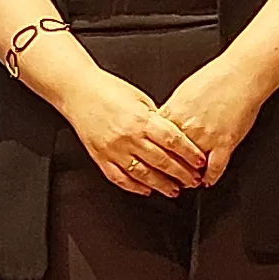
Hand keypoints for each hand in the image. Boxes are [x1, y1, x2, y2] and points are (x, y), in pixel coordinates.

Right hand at [60, 65, 209, 197]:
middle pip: (162, 161)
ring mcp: (114, 150)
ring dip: (162, 185)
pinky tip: (145, 189)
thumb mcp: (140, 98)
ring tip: (174, 190)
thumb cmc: (108, 89)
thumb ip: (157, 118)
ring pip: (143, 175)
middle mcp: (128, 137)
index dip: (189, 153)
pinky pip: (120, 178)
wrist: (78, 90)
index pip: (173, 141)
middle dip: (182, 174)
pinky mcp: (100, 158)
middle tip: (194, 181)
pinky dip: (134, 187)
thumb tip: (174, 135)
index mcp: (141, 119)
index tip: (200, 161)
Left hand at [158, 57, 267, 188]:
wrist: (240, 73)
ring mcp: (205, 137)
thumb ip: (172, 110)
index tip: (152, 164)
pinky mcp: (225, 142)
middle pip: (170, 158)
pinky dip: (211, 177)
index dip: (153, 156)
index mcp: (173, 113)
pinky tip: (208, 180)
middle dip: (168, 172)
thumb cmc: (215, 78)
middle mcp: (186, 127)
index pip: (156, 141)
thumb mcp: (183, 91)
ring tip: (187, 183)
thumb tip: (162, 121)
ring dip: (188, 178)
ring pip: (190, 167)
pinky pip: (215, 168)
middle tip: (167, 180)